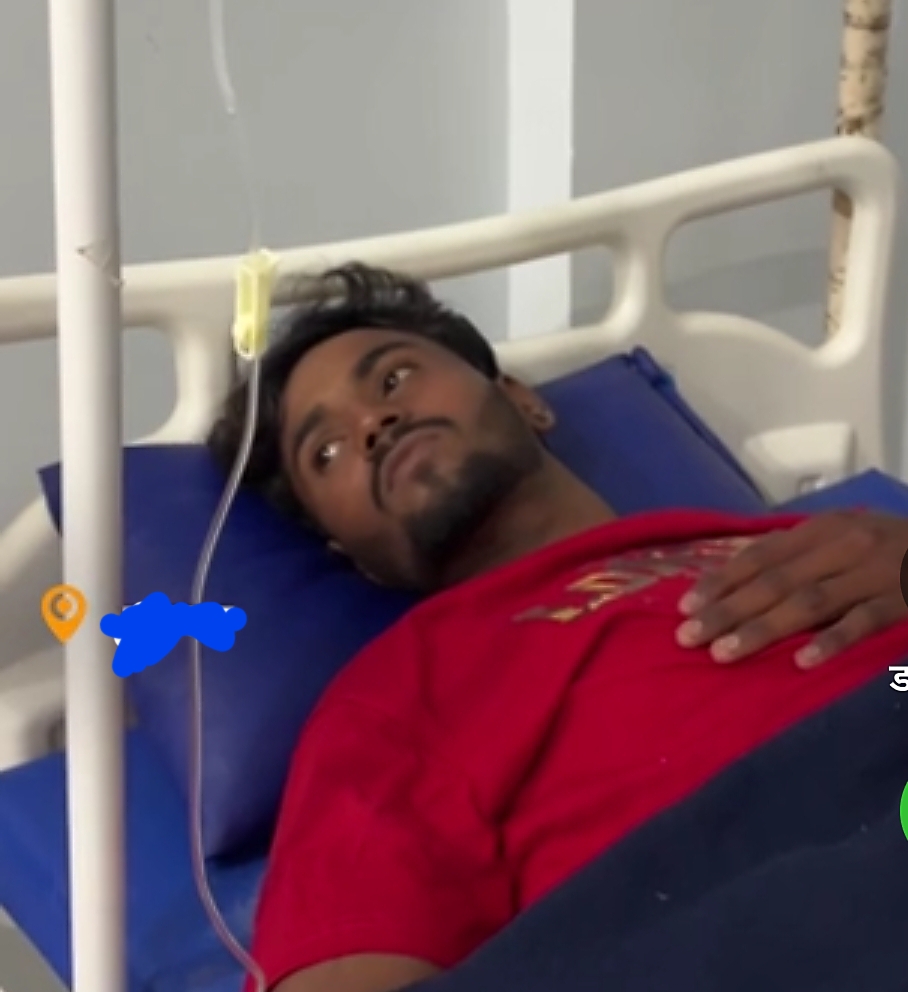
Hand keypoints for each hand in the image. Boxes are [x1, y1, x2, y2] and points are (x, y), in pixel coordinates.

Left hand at [675, 510, 907, 666]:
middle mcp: (841, 545)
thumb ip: (797, 556)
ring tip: (725, 652)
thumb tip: (734, 582)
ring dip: (762, 629)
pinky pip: (863, 622)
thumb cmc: (891, 547)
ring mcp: (873, 572)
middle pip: (773, 581)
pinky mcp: (903, 601)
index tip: (685, 607)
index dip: (721, 581)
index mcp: (821, 529)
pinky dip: (832, 641)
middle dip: (727, 610)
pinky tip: (803, 662)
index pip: (758, 556)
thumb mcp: (842, 538)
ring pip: (807, 603)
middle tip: (688, 637)